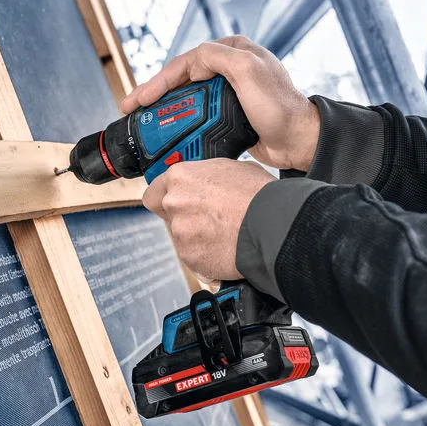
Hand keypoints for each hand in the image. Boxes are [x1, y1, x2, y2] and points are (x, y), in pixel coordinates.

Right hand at [121, 36, 320, 170]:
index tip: (140, 98)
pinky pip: (196, 115)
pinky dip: (179, 122)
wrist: (298, 140)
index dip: (158, 80)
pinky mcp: (228, 114)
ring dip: (164, 110)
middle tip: (132, 110)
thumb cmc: (280, 107)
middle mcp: (229, 69)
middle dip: (155, 95)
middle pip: (182, 80)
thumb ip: (218, 57)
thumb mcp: (249, 71)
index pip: (186, 62)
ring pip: (186, 98)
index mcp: (233, 52)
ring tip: (144, 123)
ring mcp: (228, 92)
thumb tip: (192, 60)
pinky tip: (167, 132)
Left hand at [142, 159, 274, 280]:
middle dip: (185, 217)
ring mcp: (180, 231)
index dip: (165, 198)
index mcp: (180, 177)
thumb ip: (205, 177)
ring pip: (182, 237)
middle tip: (208, 219)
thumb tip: (205, 183)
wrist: (272, 225)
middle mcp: (174, 203)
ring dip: (197, 237)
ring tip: (224, 233)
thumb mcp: (230, 169)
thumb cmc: (258, 195)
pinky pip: (194, 256)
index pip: (154, 191)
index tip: (174, 202)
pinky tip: (226, 247)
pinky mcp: (190, 256)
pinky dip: (206, 255)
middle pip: (168, 215)